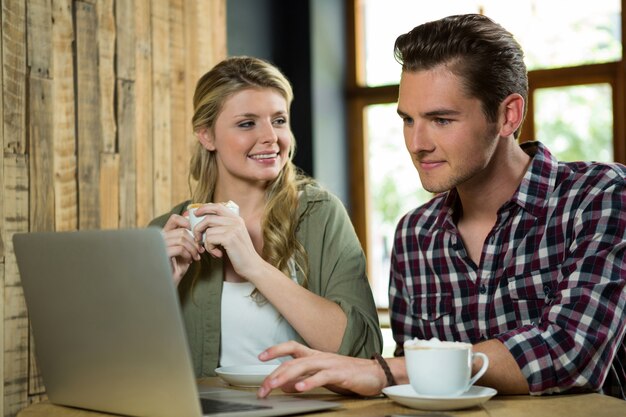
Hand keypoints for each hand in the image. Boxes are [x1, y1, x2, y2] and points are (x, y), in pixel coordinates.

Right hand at [161, 214, 203, 284]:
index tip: (195, 232)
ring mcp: (159, 245)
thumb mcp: (184, 250)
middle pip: (182, 230)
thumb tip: (199, 230)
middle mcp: (160, 238)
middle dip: (194, 241)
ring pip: (182, 238)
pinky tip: (189, 261)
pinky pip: (180, 248)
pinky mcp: (162, 254)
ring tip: (195, 257)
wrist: (168, 282)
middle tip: (199, 251)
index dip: (186, 221)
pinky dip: (188, 254)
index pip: (174, 218)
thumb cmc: (177, 267)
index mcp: (164, 234)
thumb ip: (188, 239)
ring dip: (192, 248)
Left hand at [193, 203, 263, 278]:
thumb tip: (202, 221)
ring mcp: (233, 229)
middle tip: (198, 239)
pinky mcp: (229, 238)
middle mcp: (235, 221)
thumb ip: (223, 227)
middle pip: (208, 218)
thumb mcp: (234, 235)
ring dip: (207, 243)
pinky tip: (218, 254)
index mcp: (237, 219)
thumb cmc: (240, 253)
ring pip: (208, 231)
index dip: (204, 208)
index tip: (196, 213)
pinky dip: (210, 249)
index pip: (218, 206)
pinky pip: (210, 240)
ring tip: (214, 250)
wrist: (251, 265)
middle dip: (198, 229)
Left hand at [256, 341, 385, 397]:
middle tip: (263, 388)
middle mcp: (320, 356)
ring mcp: (330, 363)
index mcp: (316, 355)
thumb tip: (286, 385)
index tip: (260, 357)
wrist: (375, 373)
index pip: (292, 348)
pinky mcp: (341, 373)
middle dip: (275, 373)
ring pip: (303, 366)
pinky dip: (310, 382)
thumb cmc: (349, 374)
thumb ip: (304, 378)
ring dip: (286, 376)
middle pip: (293, 360)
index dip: (275, 350)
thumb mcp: (322, 377)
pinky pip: (322, 376)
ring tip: (273, 386)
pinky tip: (300, 388)